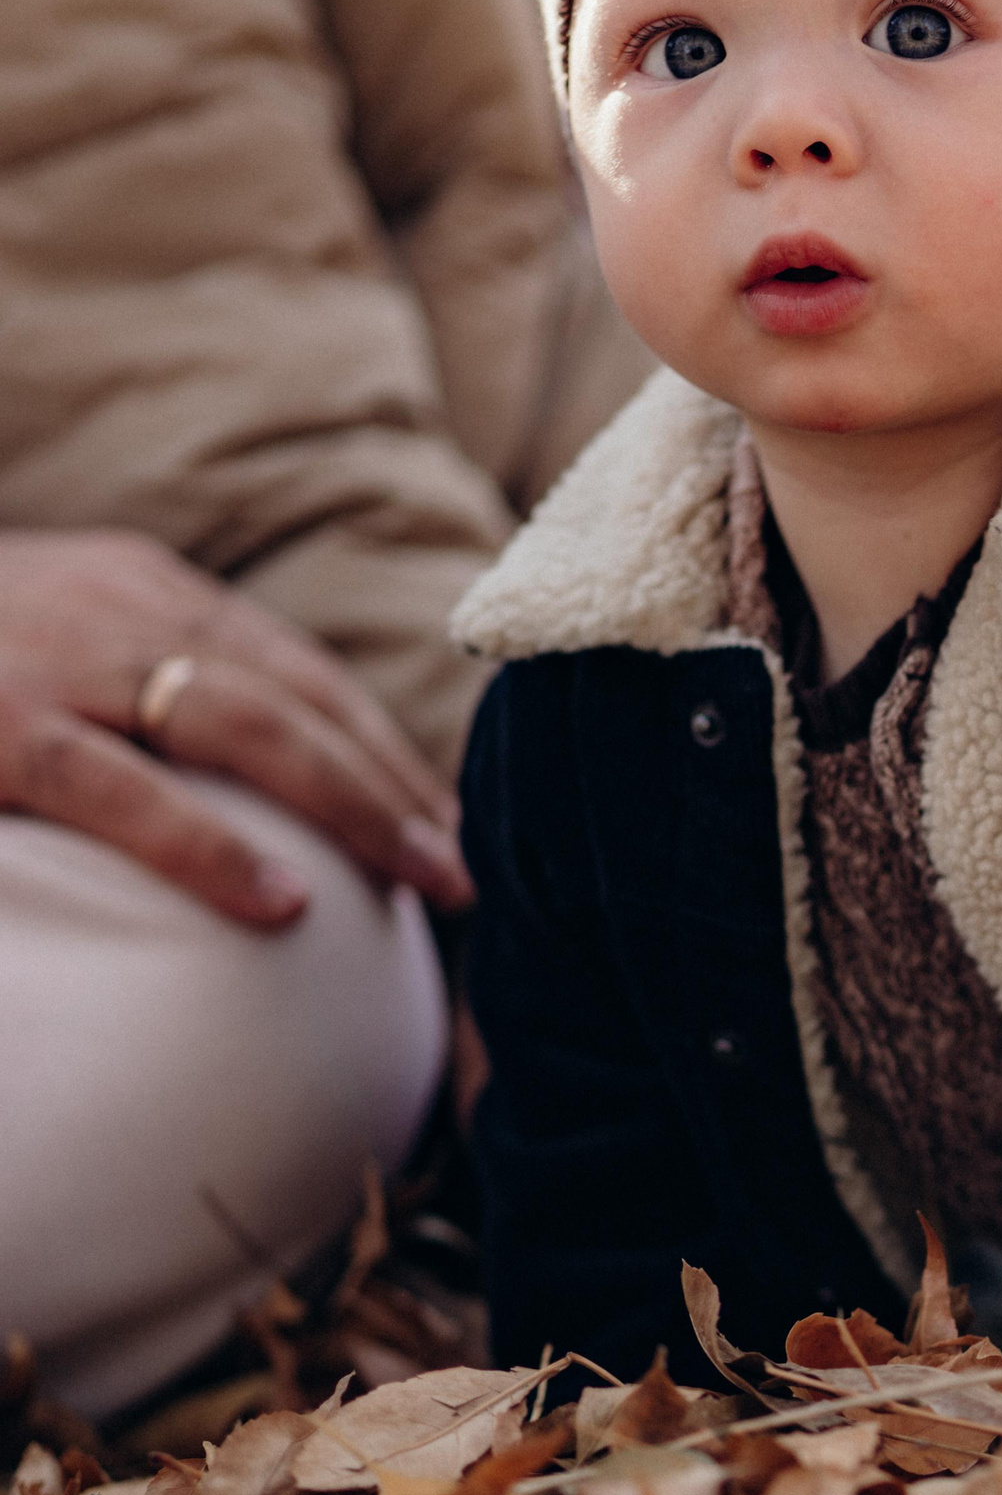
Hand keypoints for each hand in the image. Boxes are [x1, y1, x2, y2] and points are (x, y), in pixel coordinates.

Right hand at [0, 530, 472, 927]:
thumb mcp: (27, 641)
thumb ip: (118, 684)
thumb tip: (206, 770)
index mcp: (136, 589)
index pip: (296, 669)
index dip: (383, 746)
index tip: (446, 817)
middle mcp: (119, 610)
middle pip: (301, 699)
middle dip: (398, 785)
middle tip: (464, 871)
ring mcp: (61, 662)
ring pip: (250, 729)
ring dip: (359, 809)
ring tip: (428, 883)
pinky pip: (122, 791)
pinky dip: (212, 848)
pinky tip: (286, 905)